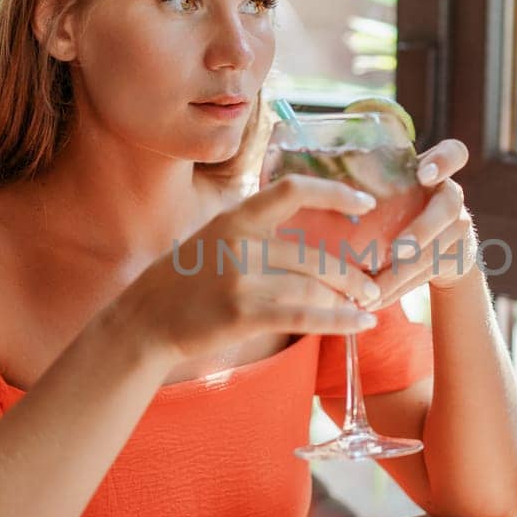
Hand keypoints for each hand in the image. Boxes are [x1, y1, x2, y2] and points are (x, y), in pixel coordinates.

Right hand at [109, 174, 383, 364]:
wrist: (143, 322)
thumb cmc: (184, 284)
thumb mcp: (214, 240)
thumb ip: (255, 235)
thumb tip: (309, 245)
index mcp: (235, 217)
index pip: (292, 191)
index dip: (334, 193)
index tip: (366, 204)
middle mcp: (240, 242)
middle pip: (313, 254)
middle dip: (350, 272)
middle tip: (372, 285)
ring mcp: (240, 278)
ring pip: (313, 287)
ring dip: (348, 299)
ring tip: (369, 306)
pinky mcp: (242, 313)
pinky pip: (304, 315)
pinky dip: (340, 321)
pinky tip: (362, 325)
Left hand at [371, 138, 478, 309]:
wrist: (443, 247)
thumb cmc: (400, 209)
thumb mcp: (392, 192)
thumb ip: (370, 186)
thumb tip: (311, 191)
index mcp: (435, 173)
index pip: (454, 153)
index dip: (443, 161)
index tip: (424, 176)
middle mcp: (451, 197)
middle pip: (447, 210)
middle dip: (421, 232)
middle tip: (397, 251)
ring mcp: (459, 229)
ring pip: (434, 252)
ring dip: (401, 273)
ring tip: (371, 290)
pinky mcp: (457, 259)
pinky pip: (427, 275)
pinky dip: (398, 289)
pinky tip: (373, 300)